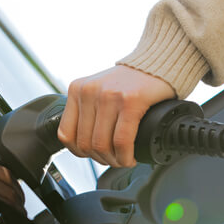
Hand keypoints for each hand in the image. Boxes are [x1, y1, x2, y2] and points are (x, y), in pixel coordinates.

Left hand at [58, 65, 175, 167]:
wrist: (156, 63)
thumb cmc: (129, 82)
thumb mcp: (98, 91)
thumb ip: (87, 111)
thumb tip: (82, 145)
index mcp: (77, 90)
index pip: (66, 134)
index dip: (80, 153)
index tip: (94, 155)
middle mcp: (89, 91)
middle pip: (85, 143)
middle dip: (101, 159)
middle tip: (114, 160)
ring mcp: (108, 95)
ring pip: (102, 145)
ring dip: (114, 160)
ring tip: (123, 159)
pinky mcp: (130, 101)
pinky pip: (122, 141)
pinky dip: (126, 156)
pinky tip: (131, 157)